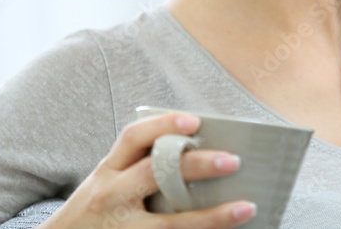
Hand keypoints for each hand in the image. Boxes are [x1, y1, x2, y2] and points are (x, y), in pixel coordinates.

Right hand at [40, 112, 255, 228]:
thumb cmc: (95, 213)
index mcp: (107, 171)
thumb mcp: (105, 185)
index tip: (195, 122)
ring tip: (245, 208)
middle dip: (196, 166)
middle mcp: (110, 197)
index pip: (133, 138)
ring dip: (212, 217)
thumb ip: (138, 169)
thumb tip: (201, 157)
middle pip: (156, 175)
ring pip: (170, 224)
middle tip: (234, 161)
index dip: (164, 125)